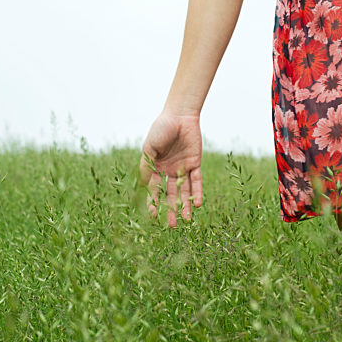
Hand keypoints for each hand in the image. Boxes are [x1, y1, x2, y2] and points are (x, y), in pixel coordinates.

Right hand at [140, 112, 202, 227]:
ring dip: (185, 205)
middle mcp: (169, 170)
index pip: (154, 190)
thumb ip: (147, 167)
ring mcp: (182, 168)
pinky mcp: (195, 163)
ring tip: (187, 220)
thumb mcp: (149, 148)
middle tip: (173, 226)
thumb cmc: (161, 129)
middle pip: (170, 194)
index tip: (154, 217)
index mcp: (155, 167)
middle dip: (171, 210)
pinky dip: (197, 192)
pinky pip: (196, 181)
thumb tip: (145, 187)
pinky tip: (197, 204)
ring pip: (184, 191)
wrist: (179, 115)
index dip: (154, 203)